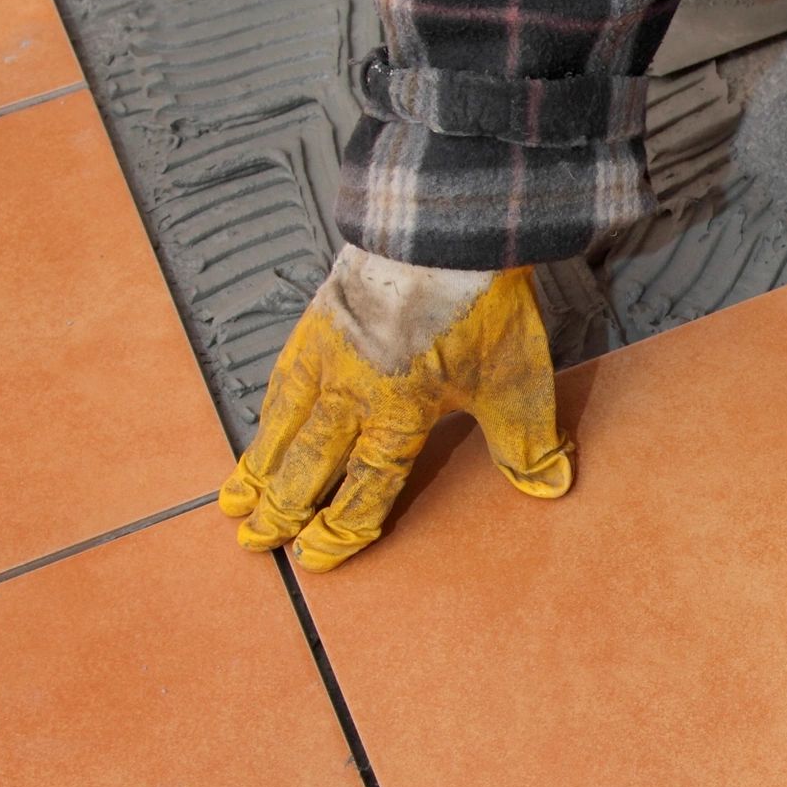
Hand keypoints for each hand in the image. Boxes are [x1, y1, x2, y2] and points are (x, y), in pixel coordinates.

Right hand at [219, 247, 573, 570]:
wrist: (441, 229)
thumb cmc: (479, 306)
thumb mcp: (516, 382)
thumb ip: (527, 442)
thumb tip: (551, 486)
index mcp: (399, 418)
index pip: (364, 488)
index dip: (340, 529)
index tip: (316, 558)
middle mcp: (351, 396)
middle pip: (308, 466)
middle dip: (283, 509)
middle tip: (256, 543)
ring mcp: (326, 357)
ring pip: (282, 427)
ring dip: (259, 468)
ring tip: (235, 502)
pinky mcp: (316, 322)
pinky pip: (281, 380)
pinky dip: (266, 414)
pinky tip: (261, 427)